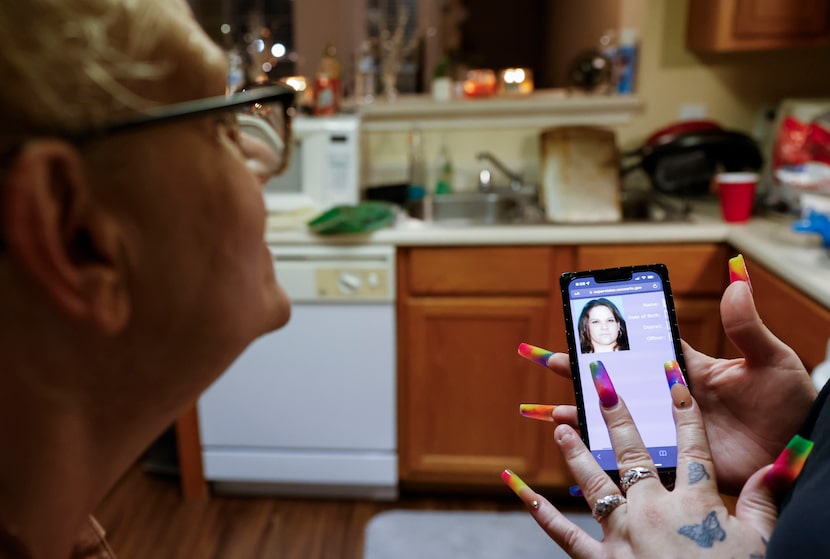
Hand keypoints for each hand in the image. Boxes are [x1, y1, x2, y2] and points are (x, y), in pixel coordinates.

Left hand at [504, 368, 777, 557]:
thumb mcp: (760, 544)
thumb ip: (765, 501)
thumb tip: (783, 461)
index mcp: (696, 504)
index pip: (691, 446)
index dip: (684, 408)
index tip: (671, 374)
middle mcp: (653, 511)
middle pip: (632, 454)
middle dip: (616, 415)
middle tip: (599, 382)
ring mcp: (623, 536)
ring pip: (593, 484)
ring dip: (574, 452)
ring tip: (558, 425)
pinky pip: (564, 534)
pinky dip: (539, 511)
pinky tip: (519, 488)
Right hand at [523, 277, 816, 492]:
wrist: (797, 450)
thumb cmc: (790, 404)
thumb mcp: (770, 359)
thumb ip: (745, 324)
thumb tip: (736, 276)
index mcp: (684, 369)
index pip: (636, 347)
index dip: (605, 334)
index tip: (576, 319)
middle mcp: (665, 397)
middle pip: (608, 380)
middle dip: (571, 368)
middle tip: (537, 357)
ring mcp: (664, 429)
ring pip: (606, 419)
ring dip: (570, 412)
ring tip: (534, 410)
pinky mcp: (669, 458)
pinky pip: (625, 456)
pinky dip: (593, 453)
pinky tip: (569, 450)